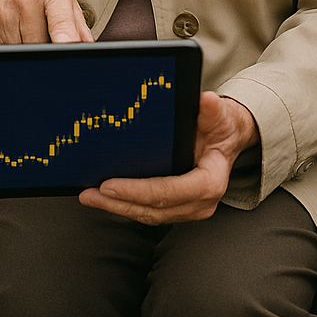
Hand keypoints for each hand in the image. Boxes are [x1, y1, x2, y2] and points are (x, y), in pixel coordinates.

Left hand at [79, 92, 257, 223]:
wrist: (226, 140)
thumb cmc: (221, 127)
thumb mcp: (218, 115)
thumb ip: (212, 110)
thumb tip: (207, 100)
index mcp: (211, 181)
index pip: (171, 191)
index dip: (139, 190)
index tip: (110, 184)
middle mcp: (201, 202)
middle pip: (156, 209)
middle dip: (120, 203)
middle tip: (91, 193)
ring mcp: (189, 209)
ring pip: (150, 216)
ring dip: (118, 208)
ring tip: (90, 196)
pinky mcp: (177, 209)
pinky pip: (150, 212)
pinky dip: (126, 206)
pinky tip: (105, 197)